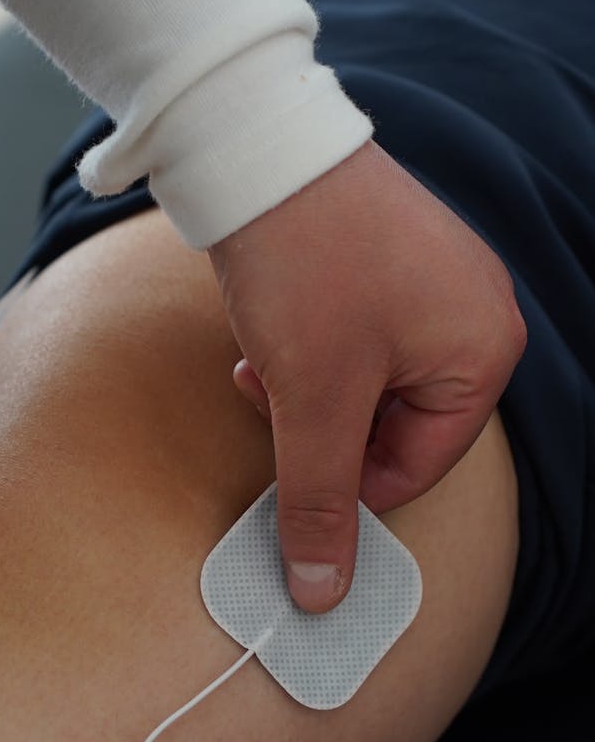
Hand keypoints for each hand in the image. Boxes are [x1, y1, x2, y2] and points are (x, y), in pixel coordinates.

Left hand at [207, 140, 526, 612]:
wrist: (257, 148)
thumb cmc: (305, 268)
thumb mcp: (311, 402)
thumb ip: (317, 503)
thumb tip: (321, 593)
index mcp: (484, 353)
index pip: (418, 466)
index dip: (347, 486)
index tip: (291, 477)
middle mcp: (474, 316)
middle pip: (393, 428)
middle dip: (321, 430)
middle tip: (273, 406)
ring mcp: (434, 284)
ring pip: (367, 387)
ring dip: (308, 394)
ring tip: (265, 366)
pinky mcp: (390, 263)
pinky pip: (356, 343)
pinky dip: (310, 354)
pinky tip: (270, 337)